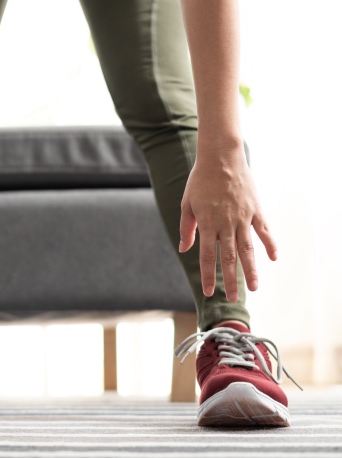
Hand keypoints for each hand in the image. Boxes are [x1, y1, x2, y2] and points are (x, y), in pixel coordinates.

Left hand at [179, 147, 276, 301]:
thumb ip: (187, 229)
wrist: (221, 158)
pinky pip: (264, 231)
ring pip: (248, 249)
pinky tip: (274, 258)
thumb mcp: (187, 204)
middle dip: (230, 280)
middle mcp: (226, 224)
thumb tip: (184, 249)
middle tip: (233, 299)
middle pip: (229, 258)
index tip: (208, 292)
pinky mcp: (256, 209)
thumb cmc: (200, 181)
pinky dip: (270, 244)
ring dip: (251, 270)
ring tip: (254, 288)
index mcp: (207, 224)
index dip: (208, 276)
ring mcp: (243, 217)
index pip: (207, 257)